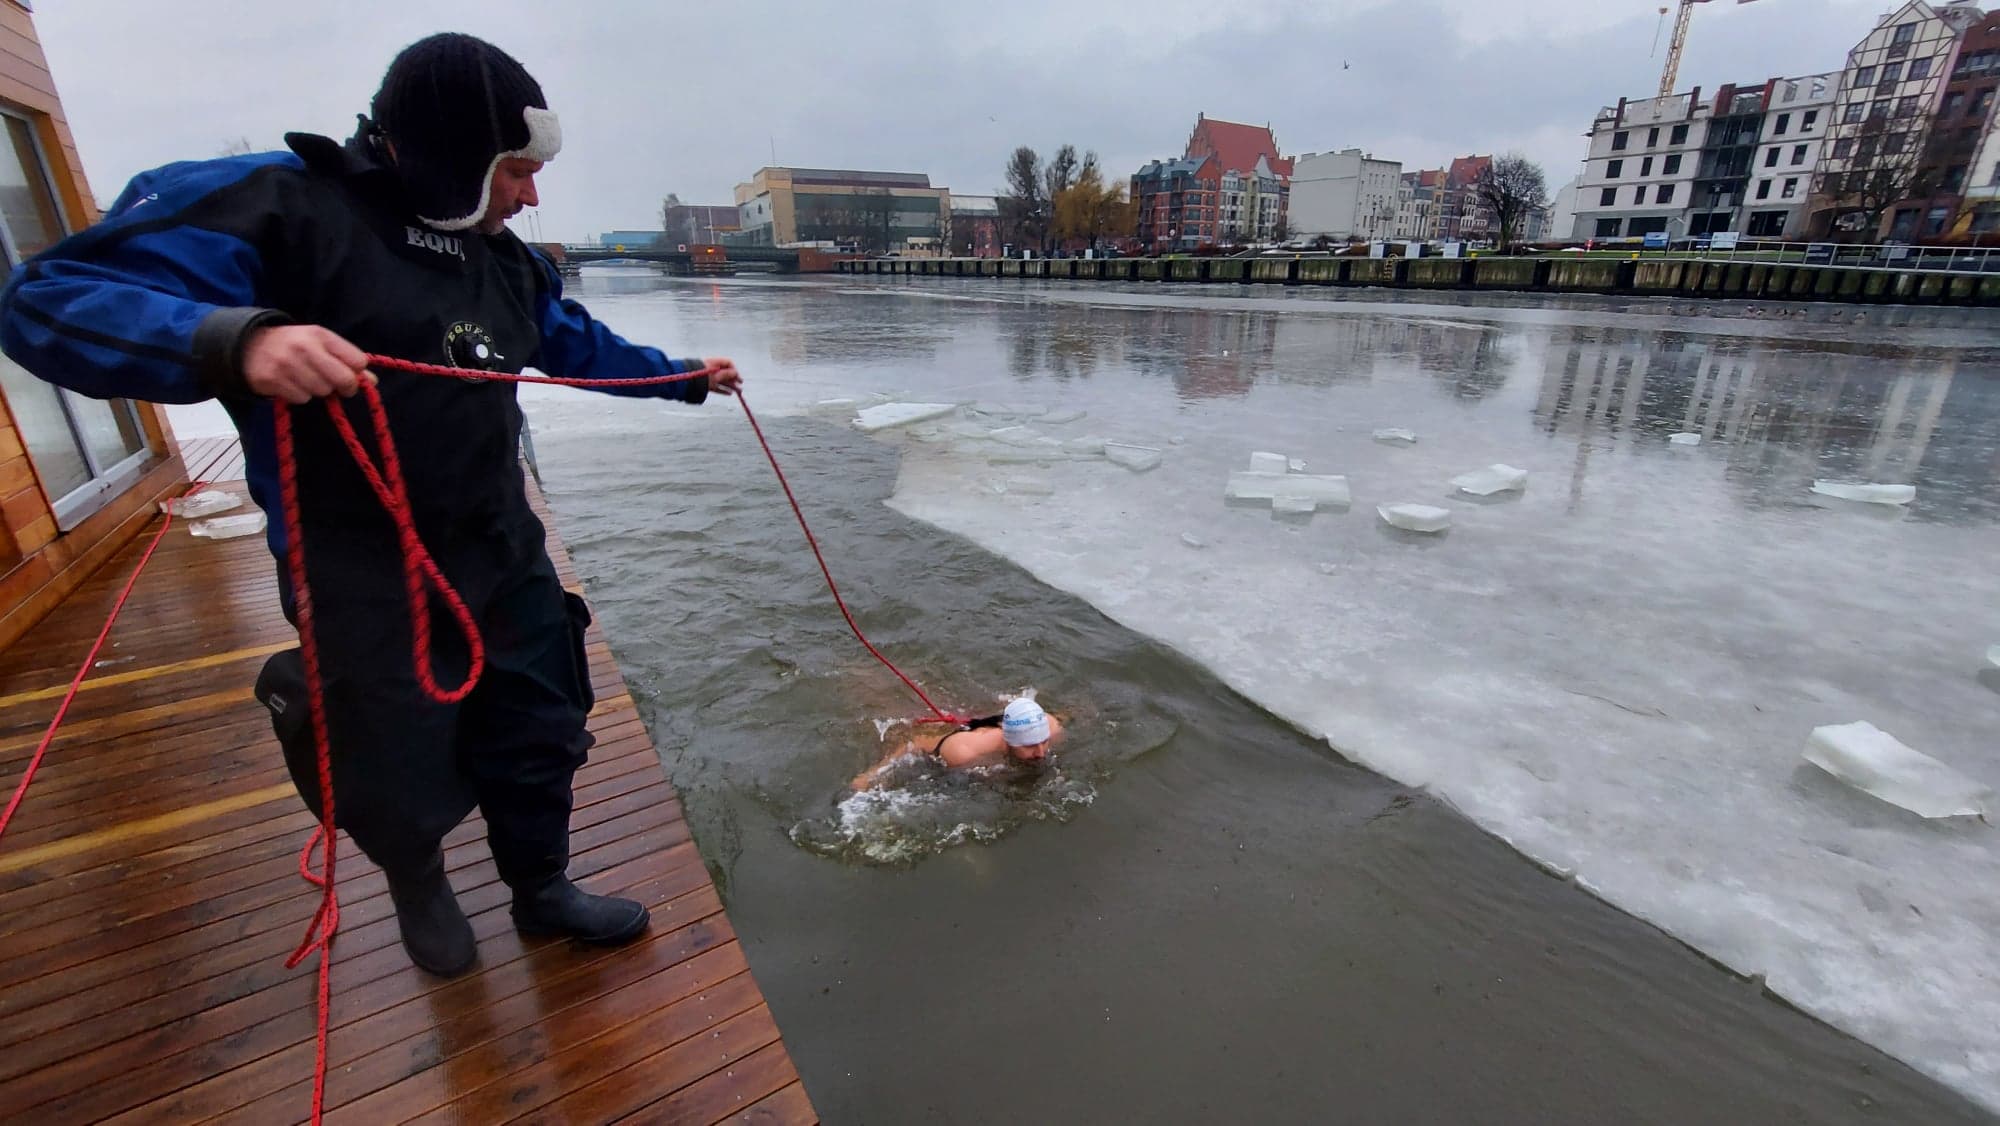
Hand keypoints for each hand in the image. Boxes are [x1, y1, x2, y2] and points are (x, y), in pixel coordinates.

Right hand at [243, 325, 375, 403]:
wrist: (249, 346)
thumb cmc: (293, 346)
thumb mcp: (319, 344)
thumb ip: (346, 359)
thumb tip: (372, 382)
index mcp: (321, 335)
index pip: (357, 360)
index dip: (357, 372)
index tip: (349, 374)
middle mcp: (305, 347)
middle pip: (343, 379)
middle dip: (343, 387)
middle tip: (334, 386)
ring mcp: (288, 364)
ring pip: (322, 391)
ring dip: (317, 390)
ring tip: (305, 378)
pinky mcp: (273, 380)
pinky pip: (302, 398)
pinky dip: (300, 395)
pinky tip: (290, 383)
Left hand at [703, 357, 742, 396]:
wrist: (688, 382)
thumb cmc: (703, 376)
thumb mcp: (717, 376)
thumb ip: (727, 374)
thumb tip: (736, 373)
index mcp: (715, 362)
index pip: (728, 363)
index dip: (734, 370)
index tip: (738, 377)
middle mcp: (713, 368)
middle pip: (726, 372)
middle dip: (734, 379)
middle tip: (740, 385)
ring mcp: (710, 376)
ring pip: (722, 380)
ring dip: (731, 386)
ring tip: (738, 392)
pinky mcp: (707, 384)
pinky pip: (717, 386)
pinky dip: (723, 390)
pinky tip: (729, 394)